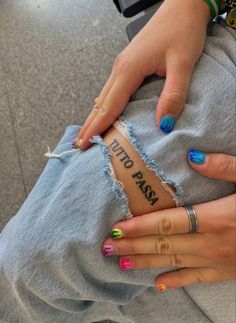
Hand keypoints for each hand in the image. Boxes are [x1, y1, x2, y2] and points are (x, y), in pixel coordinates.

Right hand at [75, 0, 210, 149]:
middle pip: (101, 103)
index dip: (97, 127)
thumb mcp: (183, 63)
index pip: (109, 106)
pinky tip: (105, 114)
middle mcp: (120, 69)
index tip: (84, 144)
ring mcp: (123, 66)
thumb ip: (174, 95)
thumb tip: (164, 123)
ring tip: (88, 134)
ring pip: (104, 97)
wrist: (183, 6)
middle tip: (79, 145)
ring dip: (95, 117)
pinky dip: (105, 106)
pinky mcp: (129, 65)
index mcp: (129, 70)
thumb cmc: (182, 30)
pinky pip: (112, 91)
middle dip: (89, 125)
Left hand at [102, 152, 235, 290]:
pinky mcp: (227, 272)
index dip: (140, 226)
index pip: (166, 223)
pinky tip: (159, 285)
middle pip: (163, 245)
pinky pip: (196, 279)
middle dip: (133, 246)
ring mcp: (218, 261)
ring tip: (121, 263)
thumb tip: (193, 158)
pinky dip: (176, 282)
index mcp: (216, 218)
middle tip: (107, 247)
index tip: (117, 228)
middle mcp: (212, 242)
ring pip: (174, 263)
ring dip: (145, 263)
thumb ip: (225, 167)